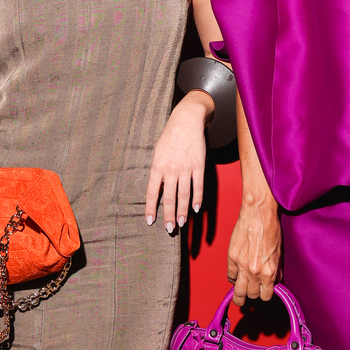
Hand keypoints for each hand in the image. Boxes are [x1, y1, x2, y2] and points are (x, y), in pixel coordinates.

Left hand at [145, 92, 210, 232]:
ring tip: (180, 223)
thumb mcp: (157, 152)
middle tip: (168, 229)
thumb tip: (156, 191)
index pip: (152, 192)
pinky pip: (198, 185)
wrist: (186, 120)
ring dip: (182, 211)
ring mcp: (186, 168)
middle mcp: (171, 169)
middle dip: (168, 215)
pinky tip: (195, 209)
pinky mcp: (199, 165)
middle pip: (169, 197)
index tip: (150, 221)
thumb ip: (157, 171)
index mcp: (157, 166)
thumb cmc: (170, 137)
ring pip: (184, 194)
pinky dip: (197, 198)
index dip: (150, 208)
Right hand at [228, 194, 280, 304]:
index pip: (266, 296)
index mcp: (269, 272)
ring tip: (240, 297)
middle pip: (251, 295)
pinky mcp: (231, 258)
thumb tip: (274, 282)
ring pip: (238, 292)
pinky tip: (236, 277)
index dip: (265, 295)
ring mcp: (241, 266)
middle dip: (253, 294)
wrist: (258, 215)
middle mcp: (255, 272)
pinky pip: (230, 276)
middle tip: (252, 292)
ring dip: (239, 296)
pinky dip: (233, 278)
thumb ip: (276, 271)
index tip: (263, 292)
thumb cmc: (271, 230)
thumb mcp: (279, 254)